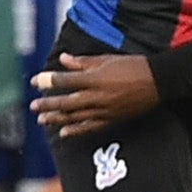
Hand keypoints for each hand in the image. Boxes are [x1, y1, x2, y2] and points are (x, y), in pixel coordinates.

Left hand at [32, 53, 160, 138]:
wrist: (158, 82)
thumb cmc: (133, 66)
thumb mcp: (107, 59)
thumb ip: (83, 62)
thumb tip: (63, 59)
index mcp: (96, 78)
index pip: (65, 80)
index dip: (48, 80)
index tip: (34, 81)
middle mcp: (97, 96)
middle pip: (66, 102)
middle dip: (48, 104)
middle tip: (33, 106)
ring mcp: (105, 110)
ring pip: (75, 116)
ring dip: (57, 118)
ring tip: (42, 120)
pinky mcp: (112, 119)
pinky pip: (90, 127)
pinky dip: (76, 130)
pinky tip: (64, 132)